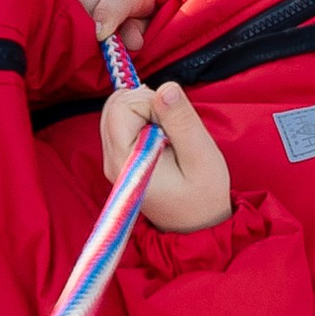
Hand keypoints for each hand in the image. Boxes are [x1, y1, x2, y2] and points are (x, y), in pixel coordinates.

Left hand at [101, 82, 232, 232]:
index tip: (175, 124)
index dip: (151, 103)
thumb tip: (165, 87)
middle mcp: (111, 160)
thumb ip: (182, 121)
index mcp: (126, 160)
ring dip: (145, 112)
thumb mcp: (202, 157)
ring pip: (117, 111)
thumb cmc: (203, 197)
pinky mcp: (120, 160)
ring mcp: (113, 161)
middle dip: (145, 104)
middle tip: (173, 127)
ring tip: (170, 134)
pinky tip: (163, 139)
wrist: (198, 228)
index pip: (123, 105)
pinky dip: (143, 121)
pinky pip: (123, 124)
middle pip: (115, 105)